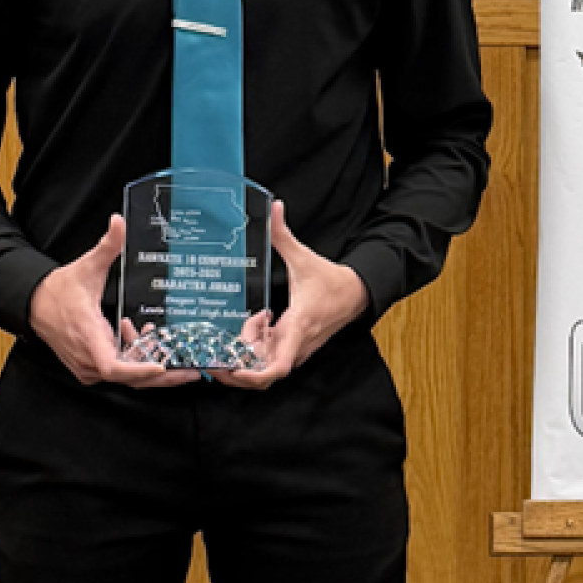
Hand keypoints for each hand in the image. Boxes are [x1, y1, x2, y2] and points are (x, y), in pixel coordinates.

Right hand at [27, 215, 196, 387]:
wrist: (34, 304)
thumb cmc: (59, 289)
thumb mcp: (86, 265)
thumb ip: (107, 246)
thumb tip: (118, 222)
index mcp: (88, 334)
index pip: (113, 367)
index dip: (138, 371)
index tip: (161, 366)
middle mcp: (87, 357)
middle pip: (128, 378)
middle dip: (161, 375)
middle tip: (190, 370)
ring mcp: (87, 366)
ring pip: (125, 377)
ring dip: (147, 362)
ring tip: (163, 342)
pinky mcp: (88, 368)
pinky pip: (117, 371)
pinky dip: (133, 360)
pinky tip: (138, 335)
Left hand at [213, 200, 367, 388]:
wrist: (358, 294)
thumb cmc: (332, 281)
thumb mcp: (304, 257)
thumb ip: (283, 235)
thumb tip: (273, 208)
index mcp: (297, 325)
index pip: (276, 367)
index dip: (251, 375)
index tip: (231, 369)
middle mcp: (297, 345)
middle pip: (262, 372)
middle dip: (240, 362)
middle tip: (224, 345)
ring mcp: (298, 351)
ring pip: (266, 366)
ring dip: (250, 351)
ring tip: (248, 324)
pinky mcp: (298, 351)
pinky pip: (273, 360)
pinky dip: (259, 349)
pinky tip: (258, 326)